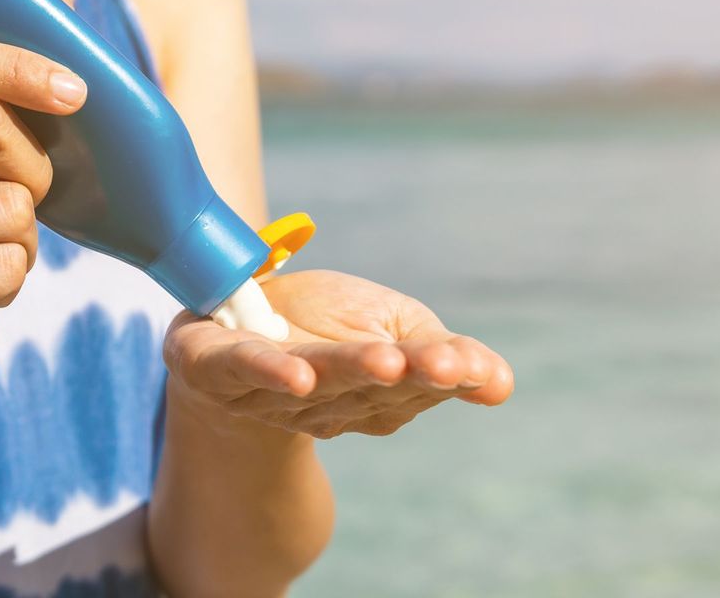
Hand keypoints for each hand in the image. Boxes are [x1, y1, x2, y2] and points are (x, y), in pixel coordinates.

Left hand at [164, 270, 512, 437]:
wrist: (225, 318)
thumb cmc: (320, 326)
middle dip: (410, 375)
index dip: (447, 375)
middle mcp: (326, 401)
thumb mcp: (390, 325)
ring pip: (317, 379)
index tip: (476, 366)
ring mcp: (269, 389)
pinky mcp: (217, 366)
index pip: (418, 384)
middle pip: (373, 387)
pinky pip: (244, 369)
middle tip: (446, 366)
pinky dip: (270, 373)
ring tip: (386, 363)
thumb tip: (503, 383)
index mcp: (374, 395)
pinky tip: (296, 375)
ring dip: (351, 372)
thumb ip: (440, 353)